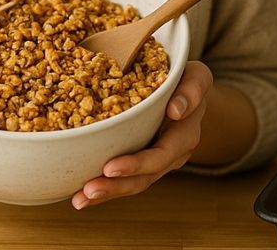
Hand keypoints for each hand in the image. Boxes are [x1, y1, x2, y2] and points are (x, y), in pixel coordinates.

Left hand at [70, 60, 212, 209]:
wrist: (188, 94)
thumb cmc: (188, 81)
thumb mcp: (197, 77)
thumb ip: (192, 90)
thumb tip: (175, 110)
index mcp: (184, 136)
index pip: (160, 155)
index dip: (136, 164)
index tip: (110, 168)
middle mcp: (171, 155)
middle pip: (144, 178)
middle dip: (116, 186)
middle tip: (89, 189)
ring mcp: (155, 163)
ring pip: (132, 184)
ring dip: (106, 193)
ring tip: (80, 199)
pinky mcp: (141, 164)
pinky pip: (124, 179)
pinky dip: (104, 188)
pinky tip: (79, 196)